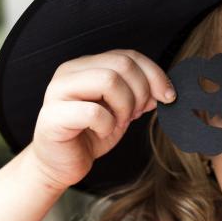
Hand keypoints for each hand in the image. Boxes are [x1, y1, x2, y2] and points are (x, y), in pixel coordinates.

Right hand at [28, 50, 174, 190]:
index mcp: (87, 65)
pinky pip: (93, 112)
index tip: (168, 96)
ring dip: (124, 107)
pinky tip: (101, 132)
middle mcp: (70, 71)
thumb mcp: (121, 111)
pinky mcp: (53, 115)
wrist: (60, 164)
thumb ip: (138, 95)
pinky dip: (107, 125)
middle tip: (135, 115)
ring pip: (108, 81)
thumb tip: (162, 90)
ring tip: (118, 123)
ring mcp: (58, 91)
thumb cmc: (89, 135)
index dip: (154, 74)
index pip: (128, 55)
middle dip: (140, 92)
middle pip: (122, 64)